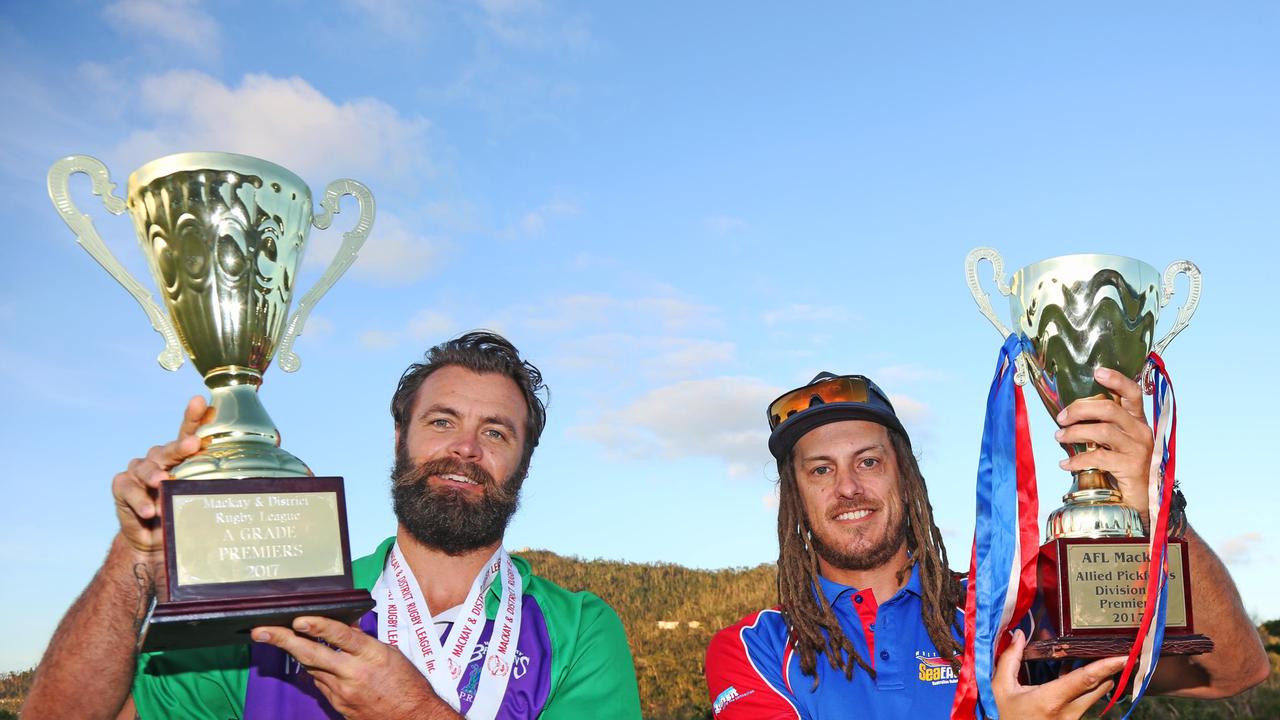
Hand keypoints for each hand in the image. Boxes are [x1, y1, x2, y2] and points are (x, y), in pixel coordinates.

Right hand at [111, 396, 208, 555]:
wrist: (153, 540)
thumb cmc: (182, 513)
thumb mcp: (197, 498)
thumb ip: (210, 485)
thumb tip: (247, 483)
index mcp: (180, 456)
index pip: (188, 432)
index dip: (194, 416)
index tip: (201, 401)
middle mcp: (159, 457)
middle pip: (169, 449)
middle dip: (181, 447)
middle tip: (193, 444)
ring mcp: (138, 470)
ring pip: (145, 467)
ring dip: (155, 477)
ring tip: (163, 485)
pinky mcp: (122, 485)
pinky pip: (128, 487)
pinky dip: (139, 499)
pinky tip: (149, 510)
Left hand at [253, 616, 457, 719]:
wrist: (413, 717)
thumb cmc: (407, 683)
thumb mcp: (390, 653)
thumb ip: (363, 641)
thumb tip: (345, 626)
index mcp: (371, 655)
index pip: (340, 636)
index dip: (318, 626)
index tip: (298, 619)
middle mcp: (354, 674)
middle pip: (312, 654)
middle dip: (283, 641)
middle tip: (261, 632)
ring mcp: (343, 692)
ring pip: (312, 668)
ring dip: (297, 653)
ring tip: (278, 637)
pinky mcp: (339, 705)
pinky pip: (321, 684)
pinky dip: (316, 671)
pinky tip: (313, 662)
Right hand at [993, 630, 1126, 718]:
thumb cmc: (1004, 716)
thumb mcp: (1001, 688)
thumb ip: (1010, 660)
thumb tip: (1018, 635)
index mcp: (1051, 700)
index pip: (1085, 680)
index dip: (1105, 667)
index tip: (1124, 657)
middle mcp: (1067, 713)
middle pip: (1098, 688)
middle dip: (1107, 670)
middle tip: (1114, 652)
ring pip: (1093, 696)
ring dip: (1097, 679)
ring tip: (1095, 660)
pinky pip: (1084, 703)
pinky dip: (1084, 688)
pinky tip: (1073, 676)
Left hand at [1054, 368, 1154, 517]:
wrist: (1140, 501)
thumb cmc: (1122, 468)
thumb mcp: (1115, 444)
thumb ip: (1101, 427)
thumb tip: (1070, 416)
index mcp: (1137, 421)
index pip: (1133, 394)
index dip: (1117, 380)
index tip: (1098, 372)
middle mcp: (1141, 431)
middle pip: (1110, 409)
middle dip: (1080, 409)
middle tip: (1061, 418)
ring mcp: (1138, 449)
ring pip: (1102, 431)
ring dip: (1075, 433)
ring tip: (1059, 437)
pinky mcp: (1131, 467)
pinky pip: (1098, 457)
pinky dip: (1077, 460)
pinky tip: (1065, 464)